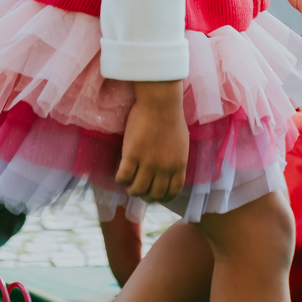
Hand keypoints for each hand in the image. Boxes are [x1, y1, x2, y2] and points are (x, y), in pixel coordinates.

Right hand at [115, 80, 188, 203]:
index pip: (172, 192)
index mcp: (178, 165)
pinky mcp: (132, 154)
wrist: (160, 103)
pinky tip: (120, 177)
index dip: (163, 198)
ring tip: (128, 186)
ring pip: (138, 189)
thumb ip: (176, 160)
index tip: (156, 197)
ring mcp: (148, 162)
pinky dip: (120, 180)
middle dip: (146, 197)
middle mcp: (164, 167)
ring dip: (132, 191)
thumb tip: (170, 171)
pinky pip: (123, 176)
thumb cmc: (171, 119)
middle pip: (155, 194)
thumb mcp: (181, 144)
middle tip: (139, 191)